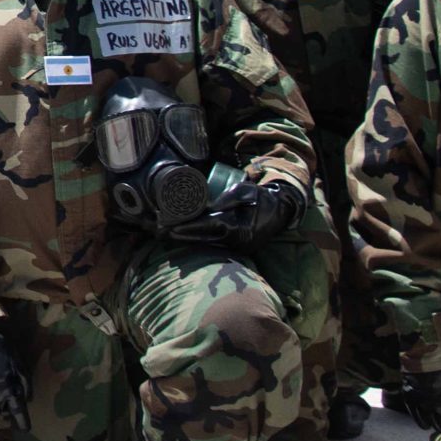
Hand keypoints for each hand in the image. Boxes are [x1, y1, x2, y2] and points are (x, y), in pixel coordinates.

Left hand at [168, 176, 304, 249]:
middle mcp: (237, 242)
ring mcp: (237, 247)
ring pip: (206, 243)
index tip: (169, 226)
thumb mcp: (245, 192)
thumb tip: (206, 206)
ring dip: (186, 239)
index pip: (208, 227)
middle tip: (159, 231)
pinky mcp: (237, 248)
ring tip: (165, 234)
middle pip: (203, 239)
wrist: (282, 210)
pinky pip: (214, 244)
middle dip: (181, 235)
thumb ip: (227, 198)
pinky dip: (198, 240)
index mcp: (240, 228)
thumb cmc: (261, 197)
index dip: (188, 226)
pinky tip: (182, 237)